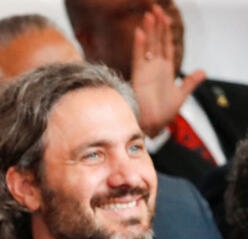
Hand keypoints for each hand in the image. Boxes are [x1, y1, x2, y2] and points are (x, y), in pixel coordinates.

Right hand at [130, 4, 204, 136]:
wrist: (151, 126)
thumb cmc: (161, 115)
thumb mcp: (180, 96)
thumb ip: (189, 83)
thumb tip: (202, 72)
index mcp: (165, 71)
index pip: (165, 46)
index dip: (166, 32)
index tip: (165, 18)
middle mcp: (154, 68)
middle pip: (156, 42)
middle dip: (157, 26)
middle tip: (155, 9)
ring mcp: (146, 71)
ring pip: (148, 46)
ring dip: (149, 30)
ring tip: (150, 15)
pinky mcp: (139, 77)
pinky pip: (138, 58)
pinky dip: (139, 46)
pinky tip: (141, 33)